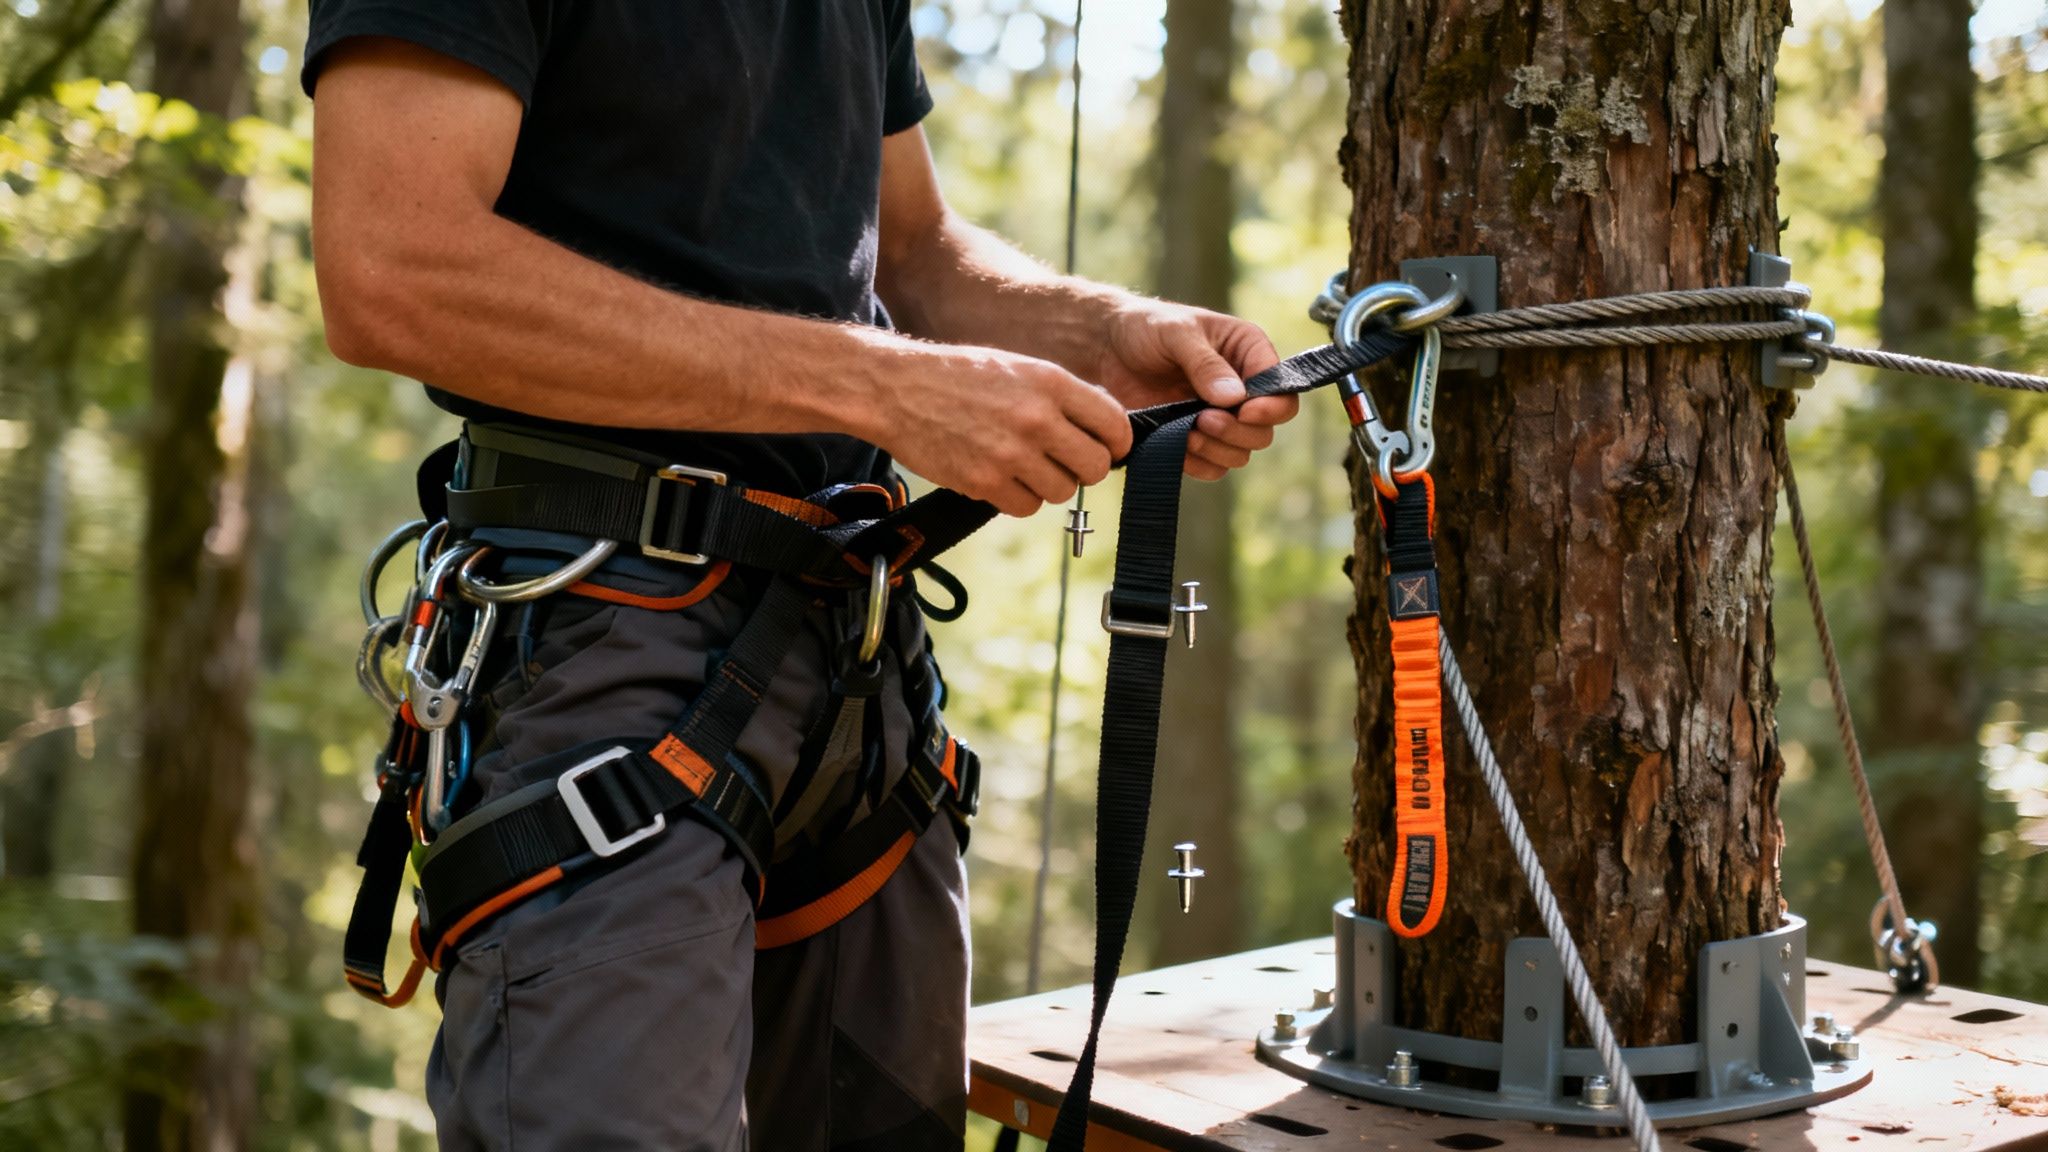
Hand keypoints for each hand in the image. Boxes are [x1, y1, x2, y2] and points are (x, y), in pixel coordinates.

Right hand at [876, 345, 1132, 517]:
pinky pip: (1027, 506)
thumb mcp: (1019, 368)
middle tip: (1064, 461)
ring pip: (1062, 491)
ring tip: (1024, 464)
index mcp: (1051, 382)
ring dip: (1049, 484)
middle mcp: (1036, 418)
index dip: (1116, 443)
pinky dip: (1018, 498)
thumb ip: (1063, 396)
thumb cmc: (960, 376)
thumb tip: (1105, 428)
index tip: (1105, 447)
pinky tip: (1001, 476)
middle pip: (1096, 467)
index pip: (1115, 425)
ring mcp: (1011, 453)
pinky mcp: (984, 481)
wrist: (897, 389)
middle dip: (1084, 468)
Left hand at [1092, 299, 1293, 479]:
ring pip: (1240, 453)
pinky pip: (1212, 467)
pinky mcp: (1195, 439)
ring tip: (1186, 432)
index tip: (1244, 411)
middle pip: (1264, 429)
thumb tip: (1234, 397)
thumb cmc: (1144, 327)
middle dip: (1237, 432)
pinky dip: (1198, 464)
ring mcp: (1219, 416)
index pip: (1281, 390)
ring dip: (1217, 450)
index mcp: (1248, 352)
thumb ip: (1205, 363)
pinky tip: (1177, 446)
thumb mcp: (1176, 333)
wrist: (1104, 349)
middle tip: (1203, 420)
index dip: (1270, 407)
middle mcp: (1241, 388)